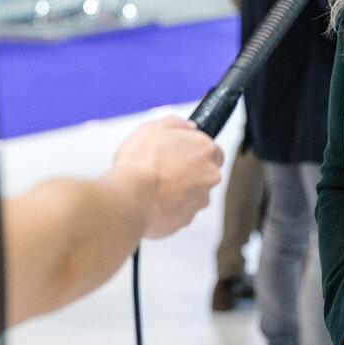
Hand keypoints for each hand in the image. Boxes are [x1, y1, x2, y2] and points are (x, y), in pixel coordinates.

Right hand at [110, 116, 221, 238]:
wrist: (130, 197)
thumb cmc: (141, 161)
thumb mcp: (154, 128)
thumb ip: (177, 124)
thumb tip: (189, 127)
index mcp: (206, 150)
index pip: (214, 151)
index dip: (196, 152)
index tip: (180, 153)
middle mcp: (210, 176)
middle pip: (204, 174)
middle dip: (188, 173)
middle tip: (163, 169)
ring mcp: (199, 201)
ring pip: (192, 194)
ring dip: (177, 191)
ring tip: (152, 187)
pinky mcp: (186, 220)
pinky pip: (179, 212)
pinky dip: (168, 208)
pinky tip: (150, 201)